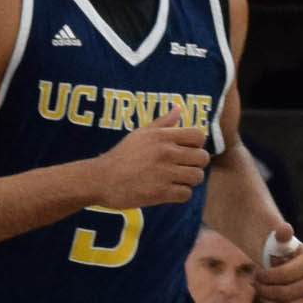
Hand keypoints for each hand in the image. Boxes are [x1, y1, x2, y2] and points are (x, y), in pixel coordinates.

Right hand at [86, 123, 213, 211]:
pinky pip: (186, 194)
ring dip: (189, 180)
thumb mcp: (140, 134)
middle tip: (183, 168)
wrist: (101, 179)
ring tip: (176, 180)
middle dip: (195, 164)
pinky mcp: (160, 192)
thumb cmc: (121, 156)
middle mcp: (165, 152)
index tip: (187, 151)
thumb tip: (178, 108)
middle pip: (202, 158)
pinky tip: (169, 191)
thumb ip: (162, 123)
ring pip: (197, 176)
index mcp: (161, 136)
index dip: (197, 145)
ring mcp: (164, 173)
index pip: (198, 136)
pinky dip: (180, 194)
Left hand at [251, 230, 302, 302]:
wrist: (288, 266)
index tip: (256, 272)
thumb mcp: (279, 242)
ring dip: (267, 300)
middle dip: (264, 289)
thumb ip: (281, 235)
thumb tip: (285, 229)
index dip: (264, 277)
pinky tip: (269, 298)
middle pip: (285, 294)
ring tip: (260, 290)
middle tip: (255, 283)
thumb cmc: (281, 253)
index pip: (283, 276)